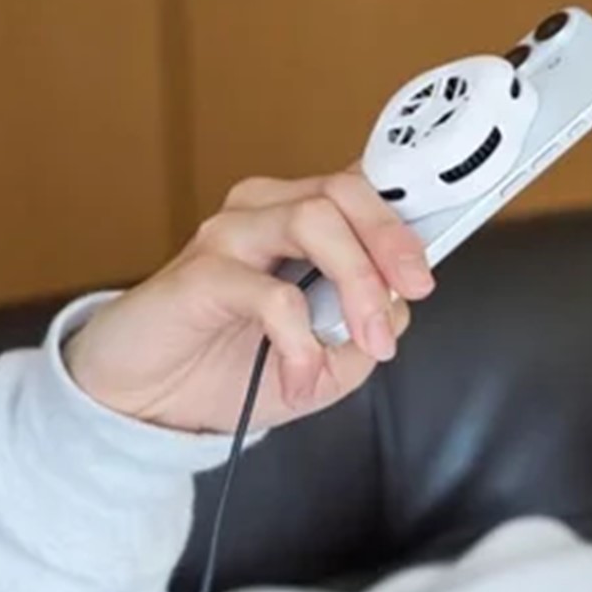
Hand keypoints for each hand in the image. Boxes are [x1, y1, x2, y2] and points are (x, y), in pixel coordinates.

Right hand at [63, 172, 435, 432]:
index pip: (365, 189)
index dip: (412, 209)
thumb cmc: (237, 368)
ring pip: (313, 220)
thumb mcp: (329, 360)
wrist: (151, 402)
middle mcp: (266, 212)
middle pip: (344, 190)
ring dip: (357, 284)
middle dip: (392, 241)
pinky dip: (301, 341)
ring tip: (366, 344)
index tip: (440, 255)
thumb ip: (368, 327)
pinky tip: (300, 378)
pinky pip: (270, 291)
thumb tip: (400, 306)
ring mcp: (231, 236)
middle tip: (414, 294)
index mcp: (302, 221)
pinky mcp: (200, 273)